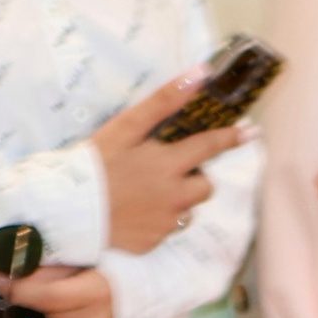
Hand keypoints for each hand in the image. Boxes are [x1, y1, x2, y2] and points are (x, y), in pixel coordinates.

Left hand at [0, 258, 113, 317]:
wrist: (132, 303)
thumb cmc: (101, 279)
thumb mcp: (78, 266)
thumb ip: (45, 271)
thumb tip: (6, 271)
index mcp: (96, 293)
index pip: (47, 295)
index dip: (17, 288)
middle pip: (41, 312)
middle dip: (26, 300)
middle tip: (21, 287)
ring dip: (36, 317)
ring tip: (51, 306)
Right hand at [91, 78, 241, 256]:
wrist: (67, 212)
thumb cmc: (94, 165)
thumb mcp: (126, 126)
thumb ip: (165, 101)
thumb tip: (200, 73)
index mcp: (169, 164)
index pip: (210, 147)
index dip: (231, 138)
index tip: (251, 132)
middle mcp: (174, 197)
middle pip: (205, 186)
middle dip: (195, 177)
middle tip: (168, 170)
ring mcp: (164, 224)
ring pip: (188, 210)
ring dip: (178, 199)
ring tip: (148, 193)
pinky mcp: (152, 244)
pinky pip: (167, 229)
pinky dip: (159, 220)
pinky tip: (136, 212)